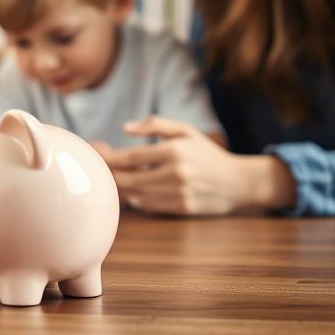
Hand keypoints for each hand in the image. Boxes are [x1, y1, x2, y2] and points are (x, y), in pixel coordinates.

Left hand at [97, 116, 294, 215]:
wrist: (237, 182)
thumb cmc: (206, 153)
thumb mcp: (185, 131)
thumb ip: (155, 125)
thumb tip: (124, 128)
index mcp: (173, 150)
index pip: (128, 157)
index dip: (107, 156)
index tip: (97, 150)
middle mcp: (174, 173)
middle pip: (126, 179)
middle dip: (111, 173)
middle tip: (104, 166)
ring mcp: (178, 193)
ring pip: (134, 195)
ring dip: (123, 187)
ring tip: (120, 176)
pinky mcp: (181, 209)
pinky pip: (148, 207)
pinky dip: (138, 198)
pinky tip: (138, 189)